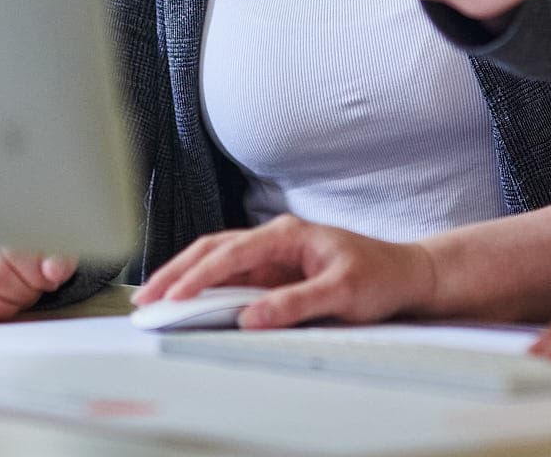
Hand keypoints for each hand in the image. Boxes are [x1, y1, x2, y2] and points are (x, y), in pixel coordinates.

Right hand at [0, 244, 77, 322]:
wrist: (17, 252)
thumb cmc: (35, 251)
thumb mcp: (54, 248)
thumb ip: (58, 259)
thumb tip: (55, 270)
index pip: (12, 255)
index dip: (34, 276)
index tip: (48, 281)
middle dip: (21, 292)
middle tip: (34, 292)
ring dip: (1, 307)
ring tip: (17, 300)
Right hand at [135, 215, 437, 329]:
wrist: (405, 275)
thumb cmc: (379, 276)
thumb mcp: (342, 292)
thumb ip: (296, 304)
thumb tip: (251, 317)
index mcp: (289, 234)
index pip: (232, 253)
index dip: (199, 276)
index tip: (175, 297)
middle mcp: (276, 239)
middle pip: (213, 250)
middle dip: (176, 272)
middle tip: (146, 297)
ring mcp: (273, 255)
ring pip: (217, 261)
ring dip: (186, 278)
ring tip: (154, 299)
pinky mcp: (275, 273)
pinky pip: (232, 278)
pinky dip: (206, 288)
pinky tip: (187, 302)